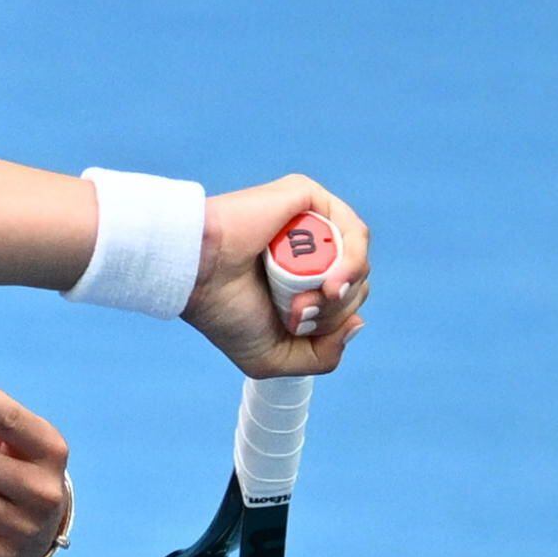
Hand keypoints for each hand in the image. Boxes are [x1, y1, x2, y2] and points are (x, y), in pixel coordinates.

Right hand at [187, 177, 370, 375]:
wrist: (198, 277)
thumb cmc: (225, 314)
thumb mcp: (276, 358)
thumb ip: (322, 357)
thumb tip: (359, 323)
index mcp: (299, 280)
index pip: (345, 300)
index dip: (334, 321)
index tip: (297, 327)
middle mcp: (306, 249)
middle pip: (356, 283)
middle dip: (334, 310)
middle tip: (297, 314)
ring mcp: (308, 221)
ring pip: (358, 261)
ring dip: (342, 292)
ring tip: (311, 299)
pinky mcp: (307, 198)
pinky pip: (354, 231)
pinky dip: (352, 262)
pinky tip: (331, 281)